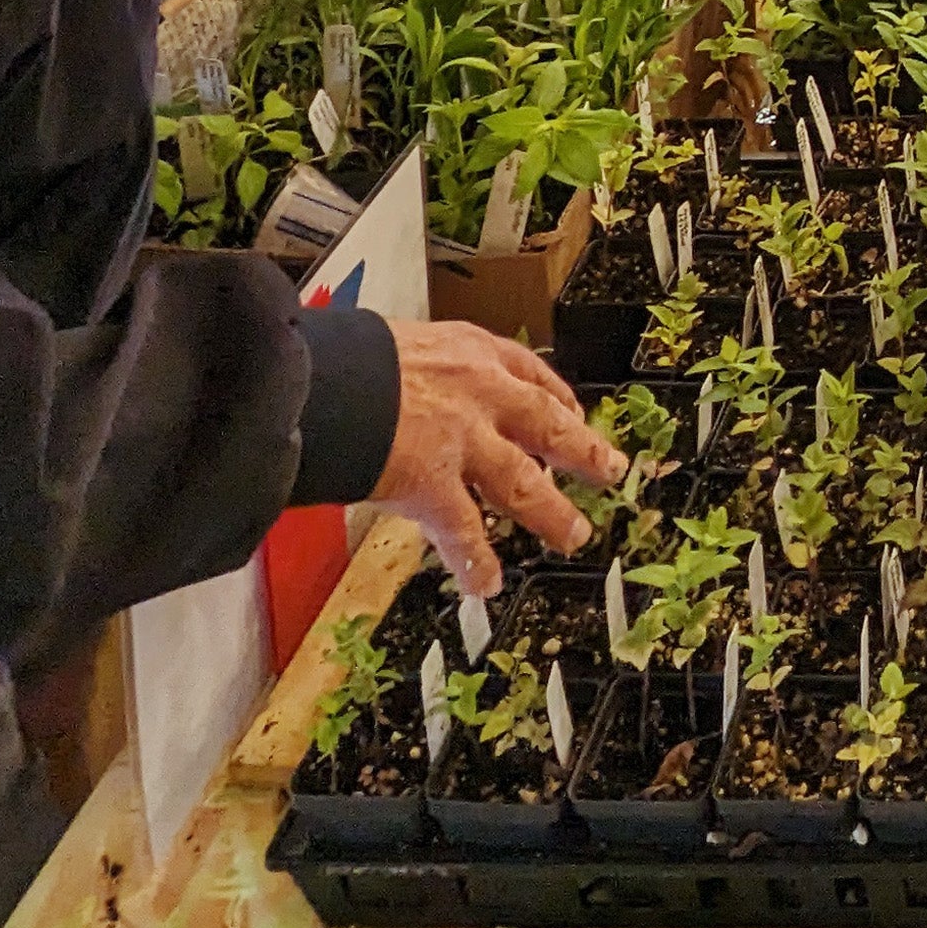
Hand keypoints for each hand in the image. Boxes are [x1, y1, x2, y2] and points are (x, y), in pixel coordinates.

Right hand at [366, 318, 624, 598]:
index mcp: (468, 350)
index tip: (573, 413)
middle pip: (547, 424)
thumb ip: (422, 371)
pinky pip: (464, 531)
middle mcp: (478, 392)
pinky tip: (487, 584)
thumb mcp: (399, 344)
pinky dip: (476, 561)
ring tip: (573, 536)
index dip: (557, 398)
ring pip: (523, 483)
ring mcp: (462, 441)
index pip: (529, 373)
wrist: (316, 373)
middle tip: (610, 470)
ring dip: (551, 514)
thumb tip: (412, 391)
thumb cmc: (345, 356)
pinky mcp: (433, 484)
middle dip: (583, 450)